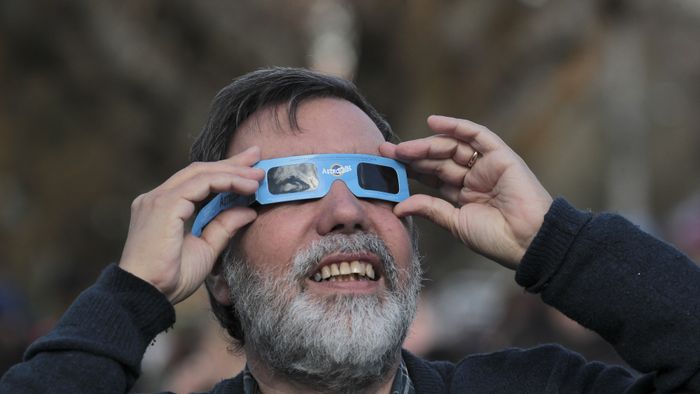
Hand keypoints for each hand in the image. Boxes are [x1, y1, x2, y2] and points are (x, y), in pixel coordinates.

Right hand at [118, 146, 264, 303]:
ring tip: (258, 176)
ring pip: (201, 173)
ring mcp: (158, 199)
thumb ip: (223, 227)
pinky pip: (201, 184)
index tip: (250, 170)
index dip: (225, 172)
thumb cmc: (170, 279)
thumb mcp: (206, 249)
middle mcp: (156, 198)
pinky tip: (246, 187)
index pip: (197, 180)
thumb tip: (249, 211)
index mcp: (163, 207)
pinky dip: (226, 181)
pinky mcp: (164, 204)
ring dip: (233, 172)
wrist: (147, 295)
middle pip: (199, 171)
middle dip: (231, 163)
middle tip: (257, 157)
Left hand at [380, 116, 551, 268]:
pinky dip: (456, 126)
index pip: (431, 176)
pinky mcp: (501, 156)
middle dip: (412, 154)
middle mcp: (474, 178)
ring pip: (452, 147)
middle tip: (386, 152)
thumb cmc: (496, 239)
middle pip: (438, 159)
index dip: (409, 169)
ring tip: (403, 148)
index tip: (386, 165)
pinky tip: (433, 122)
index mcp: (463, 196)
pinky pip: (477, 135)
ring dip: (426, 144)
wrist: (528, 241)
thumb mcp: (455, 224)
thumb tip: (399, 206)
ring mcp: (487, 165)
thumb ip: (430, 209)